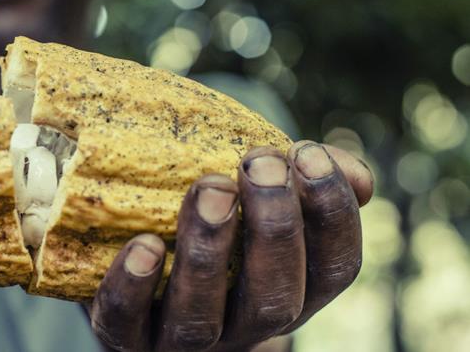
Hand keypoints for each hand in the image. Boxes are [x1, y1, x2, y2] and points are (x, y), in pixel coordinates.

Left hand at [90, 141, 373, 350]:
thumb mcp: (257, 200)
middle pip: (274, 298)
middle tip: (259, 164)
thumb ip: (301, 181)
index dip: (331, 213)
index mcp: (292, 291)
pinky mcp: (125, 338)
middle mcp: (244, 326)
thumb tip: (361, 177)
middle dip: (273, 228)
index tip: (307, 153)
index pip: (336, 268)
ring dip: (209, 251)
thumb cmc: (211, 222)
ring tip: (210, 189)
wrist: (129, 269)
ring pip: (202, 316)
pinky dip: (134, 286)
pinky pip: (127, 323)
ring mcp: (182, 340)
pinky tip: (142, 244)